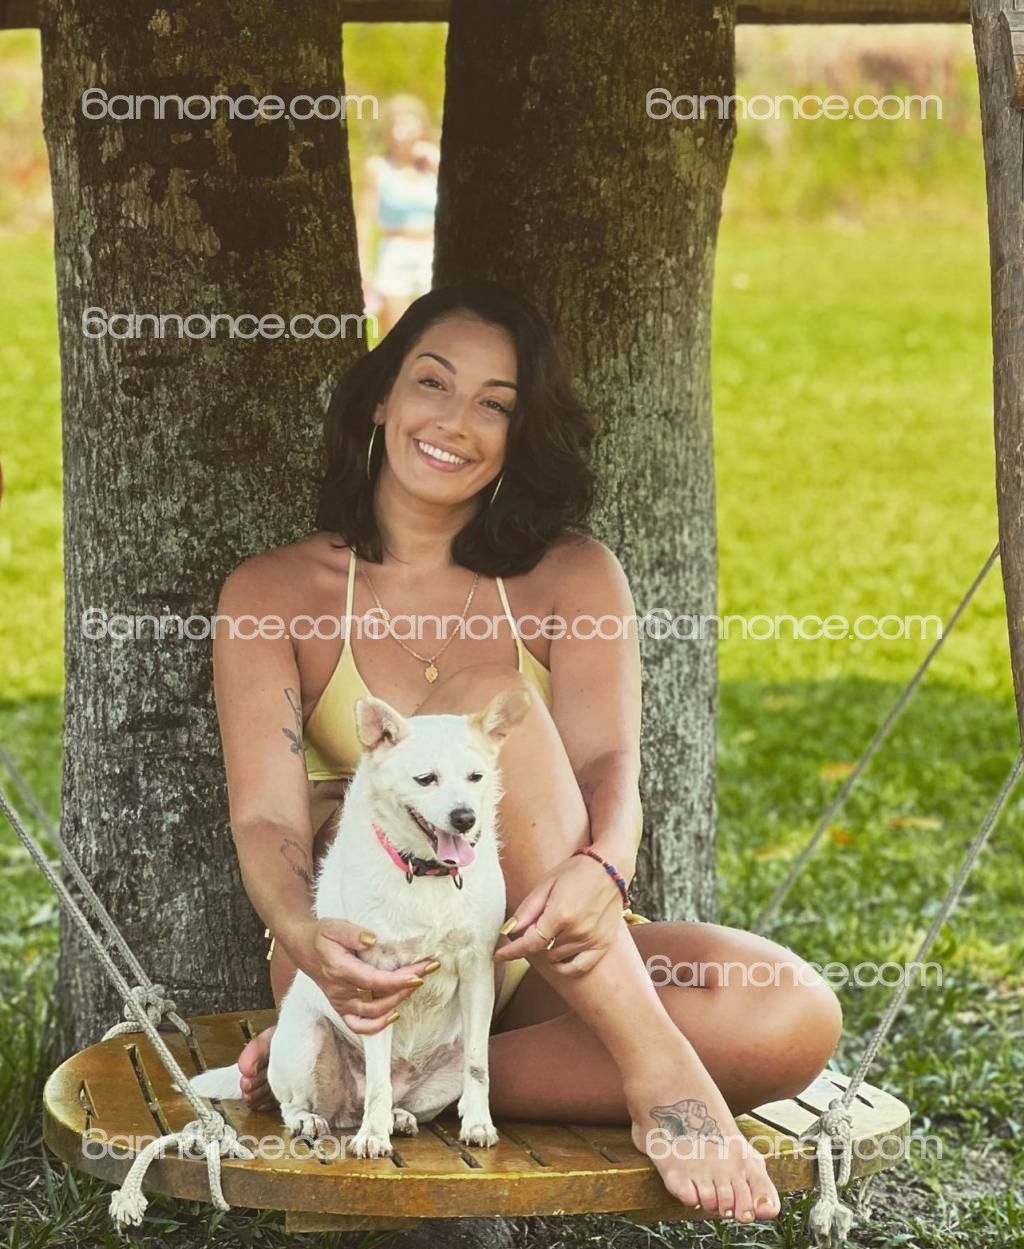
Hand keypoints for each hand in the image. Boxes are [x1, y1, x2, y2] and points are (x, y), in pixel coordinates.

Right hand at [299, 918, 437, 1033]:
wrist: (303, 948)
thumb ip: (353, 933)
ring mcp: (341, 1002)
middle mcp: (340, 992)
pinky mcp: (342, 1008)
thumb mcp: (334, 926)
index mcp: (340, 971)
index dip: (398, 981)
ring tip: (414, 985)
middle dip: (405, 988)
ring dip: (396, 1002)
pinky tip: (394, 1013)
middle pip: (378, 1000)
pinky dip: (377, 1025)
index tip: (419, 975)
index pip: (374, 981)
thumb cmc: (322, 936)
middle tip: (426, 971)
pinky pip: (359, 1025)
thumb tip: (372, 940)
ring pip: (372, 1014)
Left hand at [493, 853, 623, 975]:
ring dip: (547, 950)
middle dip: (530, 942)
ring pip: (557, 958)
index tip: (498, 956)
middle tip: (532, 927)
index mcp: (560, 915)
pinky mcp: (603, 944)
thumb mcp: (546, 884)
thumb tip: (508, 930)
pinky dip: (565, 967)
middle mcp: (577, 931)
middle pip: (542, 950)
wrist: (609, 867)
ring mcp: (591, 939)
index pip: (529, 943)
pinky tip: (557, 958)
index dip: (511, 951)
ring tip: (550, 931)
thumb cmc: (576, 871)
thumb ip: (527, 910)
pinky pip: (579, 967)